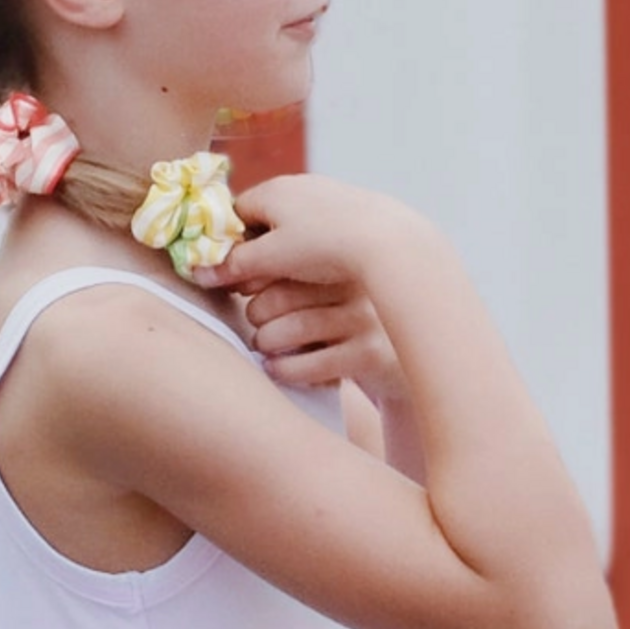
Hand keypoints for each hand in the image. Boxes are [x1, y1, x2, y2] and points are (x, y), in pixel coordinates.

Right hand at [193, 174, 411, 295]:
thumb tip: (199, 273)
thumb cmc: (324, 245)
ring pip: (292, 226)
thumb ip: (234, 265)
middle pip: (262, 220)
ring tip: (288, 281)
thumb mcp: (272, 259)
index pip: (234, 213)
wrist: (386, 239)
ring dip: (284, 253)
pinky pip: (319, 228)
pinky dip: (313, 249)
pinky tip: (321, 270)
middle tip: (256, 284)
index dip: (227, 244)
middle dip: (256, 253)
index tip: (229, 272)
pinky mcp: (350, 208)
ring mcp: (326, 194)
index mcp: (271, 190)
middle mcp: (297, 185)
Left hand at [239, 276, 409, 402]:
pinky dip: (283, 368)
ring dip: (265, 341)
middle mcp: (358, 283)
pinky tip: (276, 367)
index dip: (253, 279)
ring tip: (264, 344)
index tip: (243, 291)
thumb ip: (295, 276)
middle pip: (280, 295)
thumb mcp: (331, 293)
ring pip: (288, 329)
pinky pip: (307, 364)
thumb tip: (226, 271)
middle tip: (257, 322)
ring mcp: (366, 318)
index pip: (281, 262)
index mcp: (344, 260)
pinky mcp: (370, 354)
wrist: (404, 363)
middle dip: (256, 313)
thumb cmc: (352, 323)